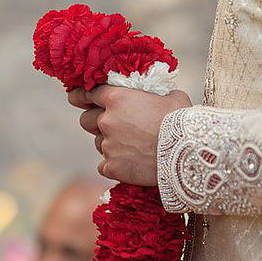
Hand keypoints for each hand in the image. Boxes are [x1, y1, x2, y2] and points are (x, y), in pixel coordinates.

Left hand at [68, 85, 191, 184]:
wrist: (187, 154)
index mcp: (117, 98)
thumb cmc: (183, 121)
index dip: (80, 96)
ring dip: (109, 144)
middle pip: (85, 120)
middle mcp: (107, 120)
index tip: (74, 98)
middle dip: (94, 122)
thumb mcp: (171, 96)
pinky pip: (104, 165)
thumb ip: (151, 95)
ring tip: (133, 148)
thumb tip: (153, 96)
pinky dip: (113, 165)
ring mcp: (106, 145)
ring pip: (98, 144)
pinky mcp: (111, 167)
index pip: (88, 94)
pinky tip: (130, 164)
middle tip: (111, 126)